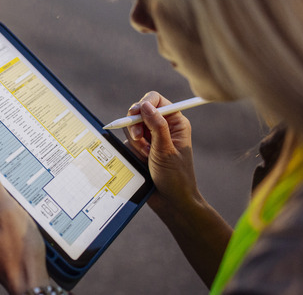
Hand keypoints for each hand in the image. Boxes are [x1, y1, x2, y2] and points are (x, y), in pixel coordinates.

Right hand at [122, 91, 202, 215]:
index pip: (156, 100)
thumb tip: (145, 105)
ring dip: (135, 142)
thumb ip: (156, 125)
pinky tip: (142, 162)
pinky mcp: (140, 149)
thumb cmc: (175, 177)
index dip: (144, 104)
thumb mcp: (165, 150)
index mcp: (175, 123)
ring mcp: (150, 138)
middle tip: (139, 140)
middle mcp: (162, 127)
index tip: (135, 114)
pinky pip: (127, 141)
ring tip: (145, 156)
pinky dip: (131, 151)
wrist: (170, 201)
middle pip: (139, 112)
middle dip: (136, 126)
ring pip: (131, 128)